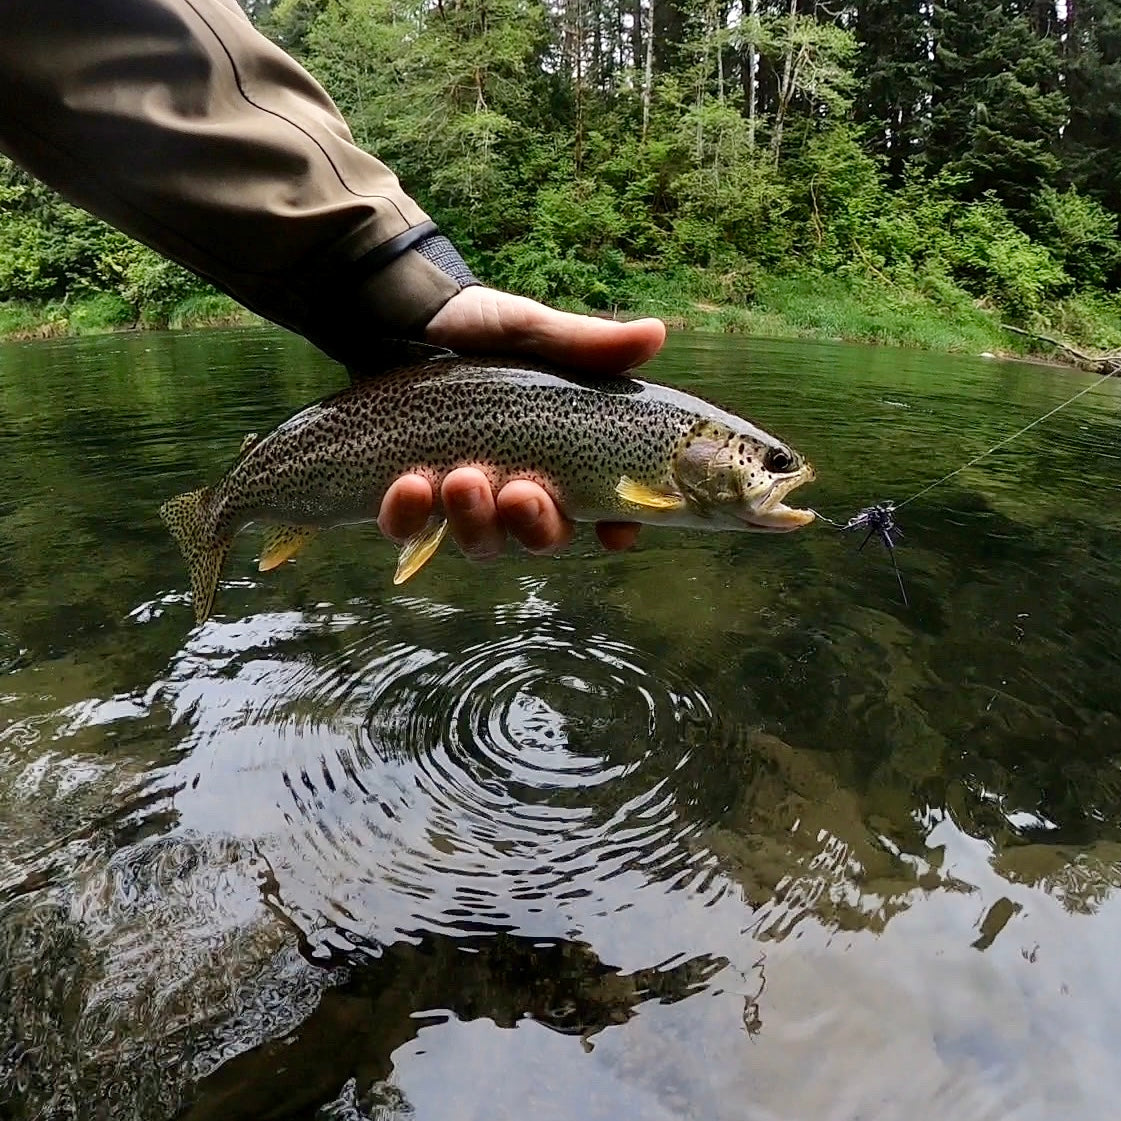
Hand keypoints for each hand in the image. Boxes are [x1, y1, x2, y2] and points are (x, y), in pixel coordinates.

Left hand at [377, 286, 665, 558]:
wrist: (403, 315)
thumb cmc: (479, 328)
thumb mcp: (531, 329)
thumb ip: (586, 344)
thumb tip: (654, 333)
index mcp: (561, 457)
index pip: (604, 509)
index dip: (618, 527)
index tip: (616, 531)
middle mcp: (518, 488)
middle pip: (544, 538)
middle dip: (537, 525)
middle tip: (521, 493)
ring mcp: (464, 501)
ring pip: (482, 544)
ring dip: (475, 521)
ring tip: (461, 479)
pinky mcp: (408, 500)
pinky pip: (409, 530)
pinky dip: (408, 517)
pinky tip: (410, 484)